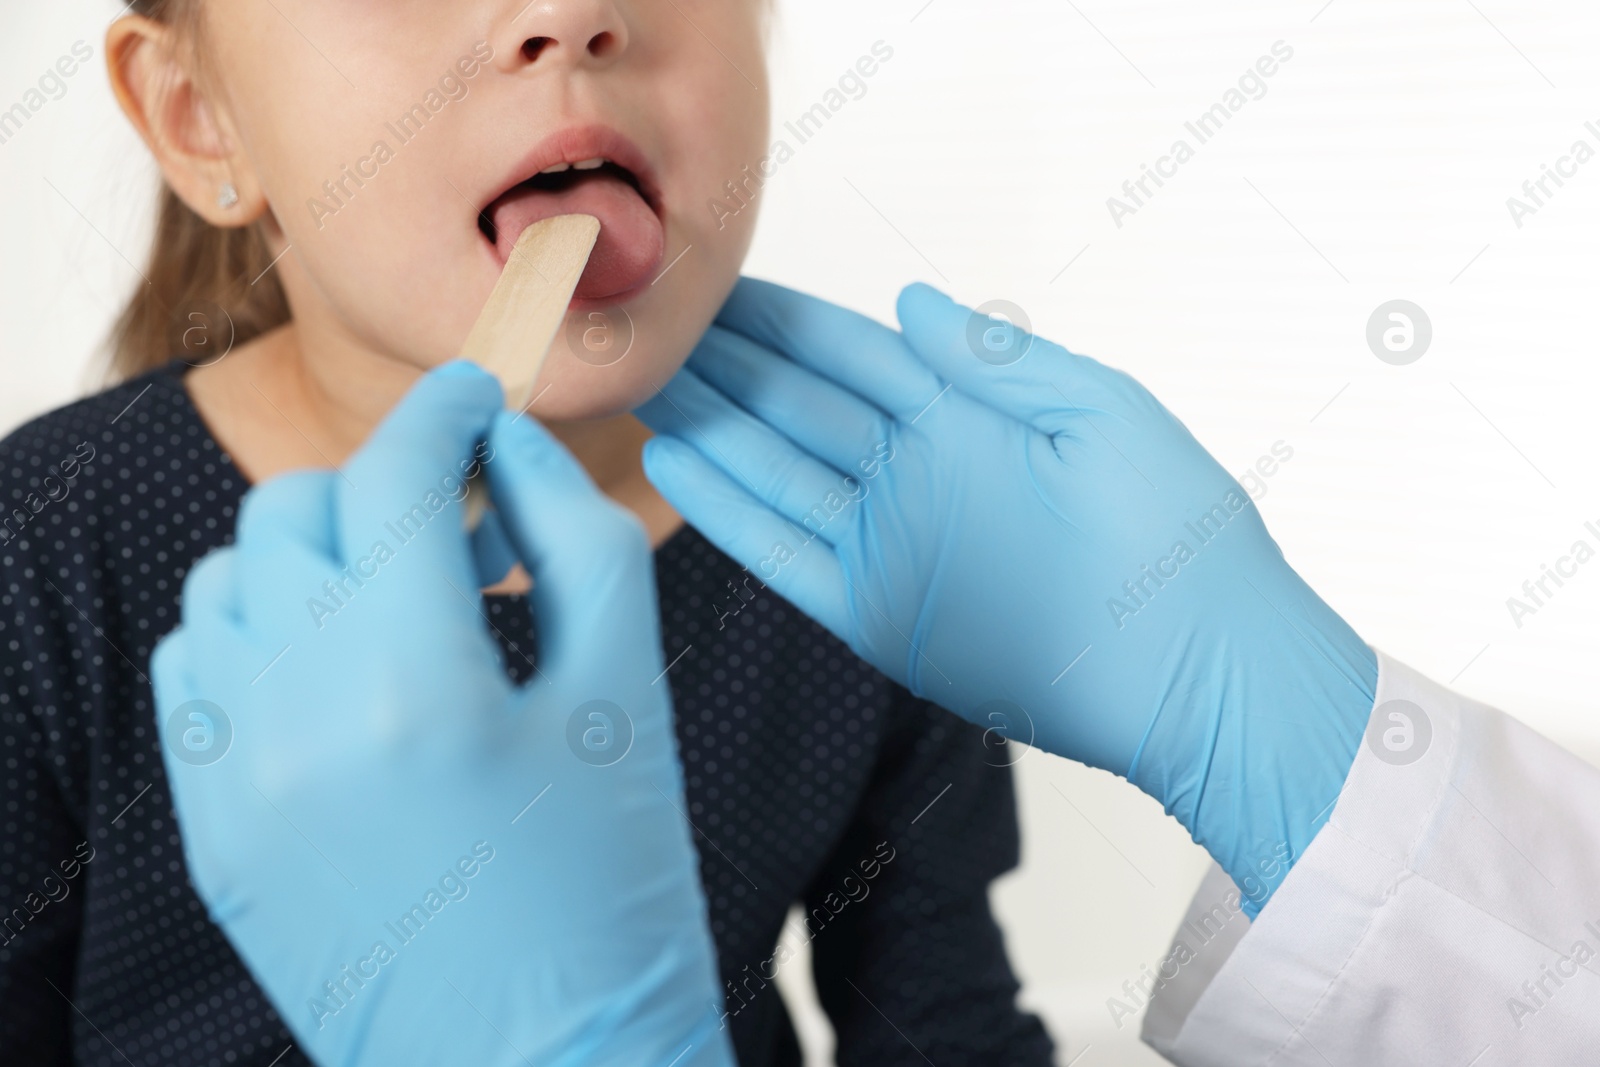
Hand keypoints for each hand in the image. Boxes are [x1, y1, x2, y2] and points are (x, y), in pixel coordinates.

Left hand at [152, 363, 731, 1065]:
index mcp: (419, 687)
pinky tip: (338, 666)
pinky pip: (196, 672)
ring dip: (313, 555)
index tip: (474, 396)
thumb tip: (513, 448)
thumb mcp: (624, 701)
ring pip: (229, 583)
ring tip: (397, 596)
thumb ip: (578, 541)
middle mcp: (297, 724)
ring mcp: (236, 784)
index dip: (440, 414)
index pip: (395, 482)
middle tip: (458, 517)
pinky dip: (259, 632)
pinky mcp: (213, 833)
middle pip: (298, 514)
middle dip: (381, 487)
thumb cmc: (614, 894)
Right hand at [637, 280, 1377, 912]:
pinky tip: (676, 460)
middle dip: (726, 365)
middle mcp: (918, 476)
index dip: (786, 321)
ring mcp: (892, 545)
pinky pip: (784, 552)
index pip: (856, 353)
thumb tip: (911, 303)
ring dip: (709, 426)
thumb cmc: (1173, 534)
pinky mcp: (877, 614)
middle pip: (799, 408)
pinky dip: (728, 510)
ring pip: (777, 471)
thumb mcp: (1098, 411)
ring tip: (642, 379)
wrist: (1198, 668)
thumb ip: (996, 359)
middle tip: (651, 324)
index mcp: (970, 419)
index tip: (721, 285)